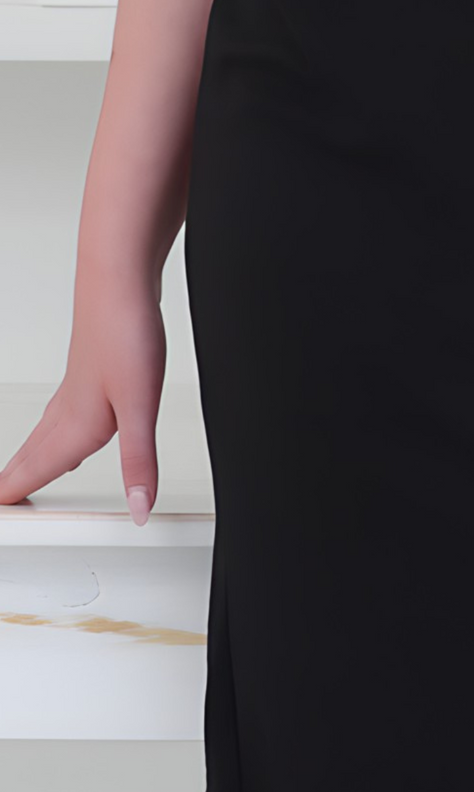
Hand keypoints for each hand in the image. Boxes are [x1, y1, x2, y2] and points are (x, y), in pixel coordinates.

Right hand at [0, 272, 167, 524]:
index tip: (1, 513)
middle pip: (34, 455)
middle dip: (15, 481)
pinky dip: (55, 430)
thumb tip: (139, 508)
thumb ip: (140, 461)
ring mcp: (77, 387)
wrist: (120, 279)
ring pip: (47, 433)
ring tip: (23, 474)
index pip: (38, 471)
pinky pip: (62, 412)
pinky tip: (70, 425)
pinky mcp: (89, 368)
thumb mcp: (142, 406)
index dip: (17, 494)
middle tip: (1, 501)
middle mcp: (70, 408)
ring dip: (32, 457)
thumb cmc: (126, 332)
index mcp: (77, 425)